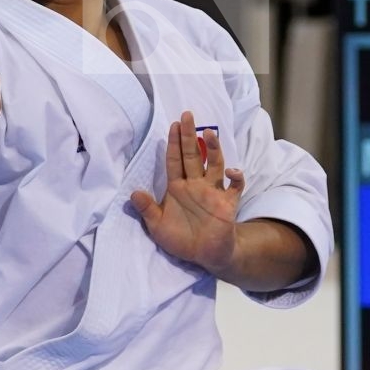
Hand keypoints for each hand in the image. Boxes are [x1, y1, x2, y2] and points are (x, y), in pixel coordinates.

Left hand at [130, 111, 244, 276]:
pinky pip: (235, 186)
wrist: (205, 255)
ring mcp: (213, 192)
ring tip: (208, 133)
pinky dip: (236, 177)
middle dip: (189, 136)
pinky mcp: (228, 203)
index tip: (173, 125)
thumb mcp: (157, 226)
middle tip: (187, 115)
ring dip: (212, 149)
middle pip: (193, 155)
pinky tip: (231, 172)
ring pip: (214, 165)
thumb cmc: (181, 239)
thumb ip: (147, 210)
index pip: (174, 160)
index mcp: (178, 187)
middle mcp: (196, 185)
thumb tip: (133, 194)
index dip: (173, 143)